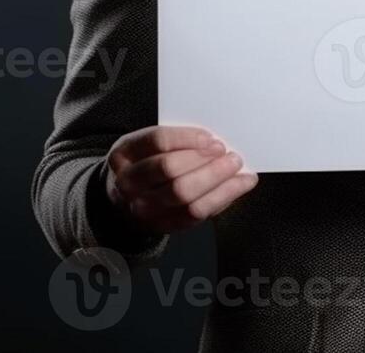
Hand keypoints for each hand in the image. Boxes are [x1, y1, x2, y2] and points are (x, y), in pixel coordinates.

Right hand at [103, 125, 258, 234]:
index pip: (158, 141)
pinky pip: (194, 214)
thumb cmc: (146, 162)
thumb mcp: (148, 144)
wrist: (124, 197)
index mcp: (124, 153)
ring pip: (184, 195)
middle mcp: (128, 182)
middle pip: (170, 170)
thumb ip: (176, 140)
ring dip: (217, 179)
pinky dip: (222, 197)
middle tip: (229, 154)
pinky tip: (239, 184)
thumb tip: (216, 139)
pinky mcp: (161, 225)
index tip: (211, 138)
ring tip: (237, 167)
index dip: (188, 138)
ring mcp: (142, 207)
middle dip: (205, 160)